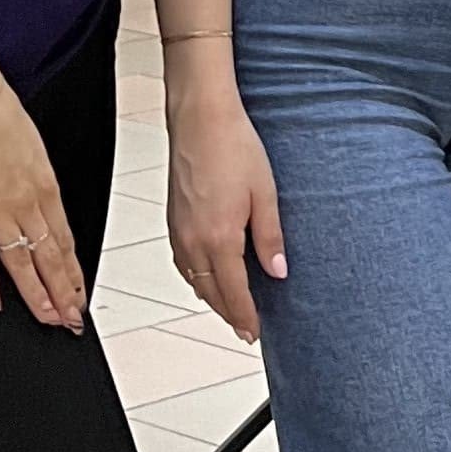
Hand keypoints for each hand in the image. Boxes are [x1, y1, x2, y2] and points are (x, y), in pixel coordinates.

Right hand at [0, 49, 85, 329]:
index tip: (80, 294)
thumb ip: (37, 181)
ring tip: (48, 319)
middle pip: (51, 258)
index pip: (66, 240)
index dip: (75, 272)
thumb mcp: (33, 149)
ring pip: (23, 263)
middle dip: (65, 293)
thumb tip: (40, 202)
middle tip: (72, 321)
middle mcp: (27, 203)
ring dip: (38, 295)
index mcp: (46, 187)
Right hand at [166, 70, 285, 346]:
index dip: (245, 317)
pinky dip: (195, 278)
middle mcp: (193, 240)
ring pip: (193, 280)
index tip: (254, 333)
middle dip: (229, 313)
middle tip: (246, 329)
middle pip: (210, 292)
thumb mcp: (265, 194)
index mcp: (218, 238)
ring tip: (231, 307)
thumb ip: (270, 237)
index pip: (233, 292)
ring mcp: (179, 230)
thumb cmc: (233, 147)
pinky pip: (183, 262)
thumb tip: (278, 271)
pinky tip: (207, 275)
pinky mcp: (173, 219)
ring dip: (211, 297)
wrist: (201, 118)